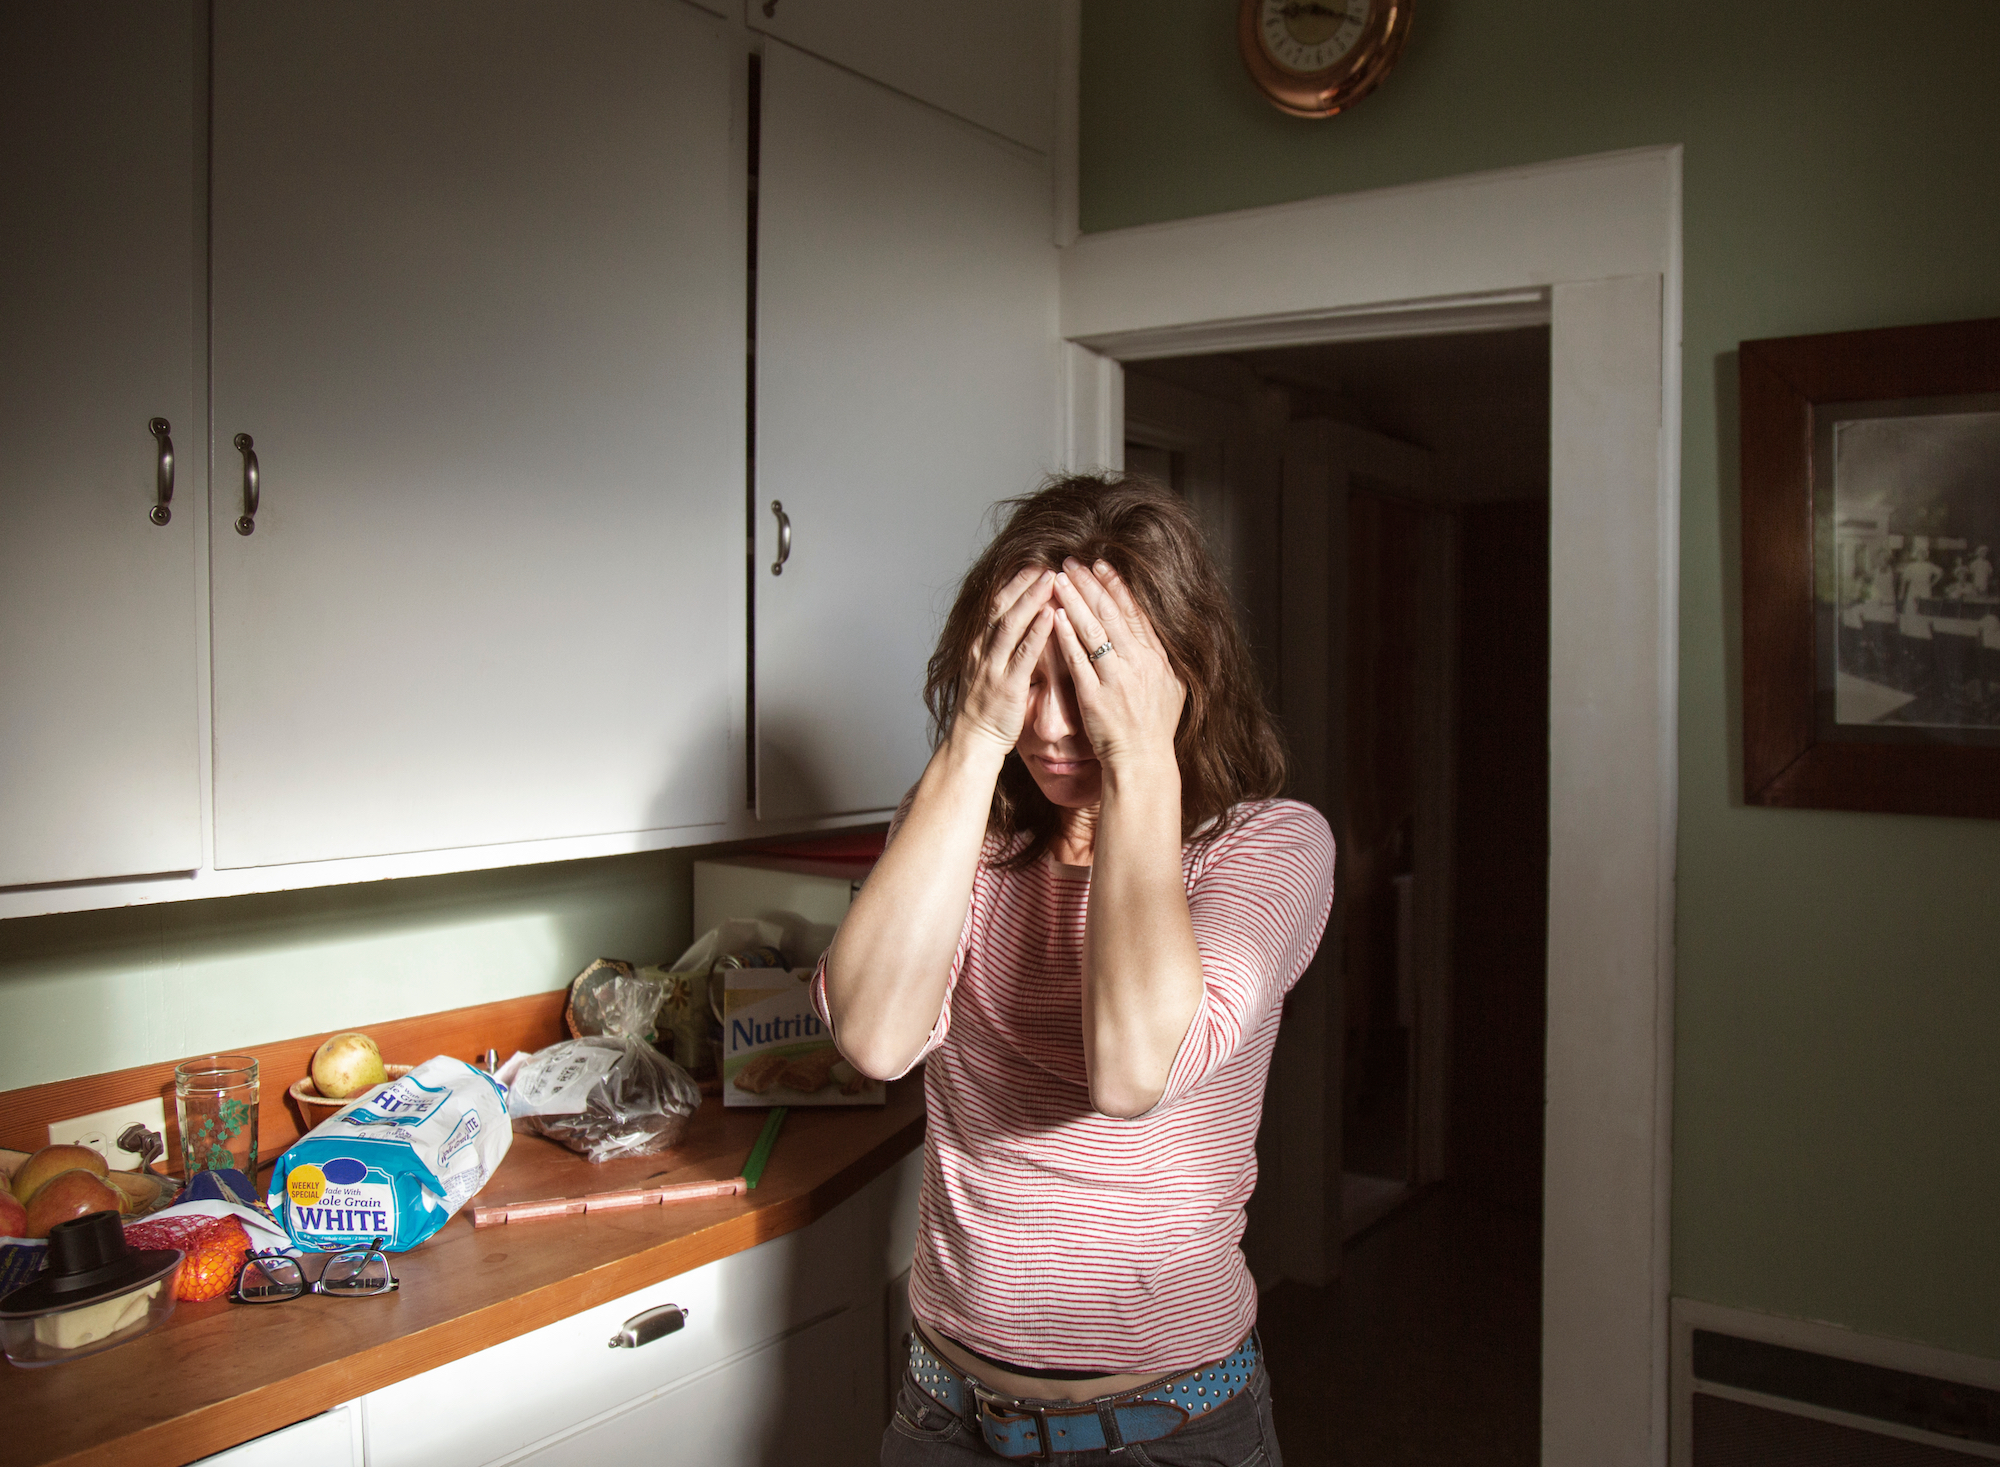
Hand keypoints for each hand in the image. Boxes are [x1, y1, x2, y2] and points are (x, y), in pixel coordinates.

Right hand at [951, 565, 1056, 755]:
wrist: (973, 741)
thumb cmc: (986, 708)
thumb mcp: (988, 670)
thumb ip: (1002, 648)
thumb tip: (1022, 625)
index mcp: (979, 646)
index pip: (995, 605)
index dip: (1014, 583)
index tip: (1033, 564)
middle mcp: (982, 651)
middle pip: (1001, 607)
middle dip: (1023, 583)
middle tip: (1045, 562)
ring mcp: (992, 667)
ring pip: (1010, 624)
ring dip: (1031, 599)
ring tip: (1051, 579)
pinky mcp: (1007, 686)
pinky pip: (1023, 654)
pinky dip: (1037, 633)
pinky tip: (1051, 616)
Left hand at [1050, 558, 1185, 772]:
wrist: (1143, 761)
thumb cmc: (1155, 727)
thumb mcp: (1173, 687)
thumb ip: (1163, 656)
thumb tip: (1158, 630)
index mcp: (1156, 658)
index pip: (1134, 612)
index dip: (1116, 585)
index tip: (1100, 564)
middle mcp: (1138, 664)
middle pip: (1111, 614)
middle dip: (1089, 584)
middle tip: (1071, 563)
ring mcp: (1115, 679)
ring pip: (1093, 631)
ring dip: (1074, 601)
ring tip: (1057, 580)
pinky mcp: (1094, 696)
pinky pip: (1078, 660)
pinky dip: (1066, 636)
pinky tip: (1055, 616)